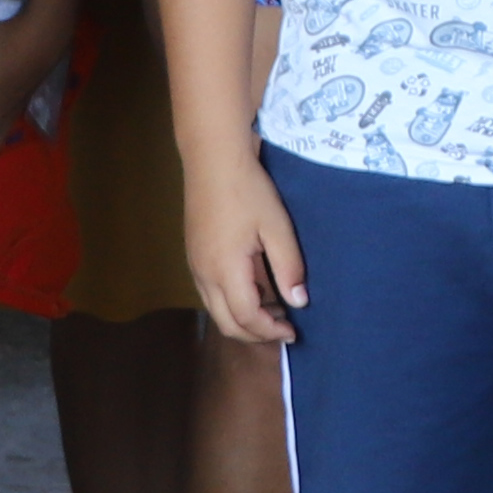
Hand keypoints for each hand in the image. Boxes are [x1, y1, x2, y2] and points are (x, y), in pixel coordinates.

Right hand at [192, 162, 308, 348]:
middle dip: (256, 334)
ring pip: (216, 310)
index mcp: (225, 270)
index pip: (247, 319)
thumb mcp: (277, 227)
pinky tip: (253, 288)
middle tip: (283, 327)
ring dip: (243, 319)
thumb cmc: (248, 189)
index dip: (270, 331)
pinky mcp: (193, 255)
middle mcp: (204, 274)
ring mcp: (195, 265)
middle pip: (227, 323)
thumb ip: (288, 267)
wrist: (213, 158)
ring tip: (273, 309)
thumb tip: (299, 302)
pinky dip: (231, 302)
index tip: (293, 331)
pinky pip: (210, 293)